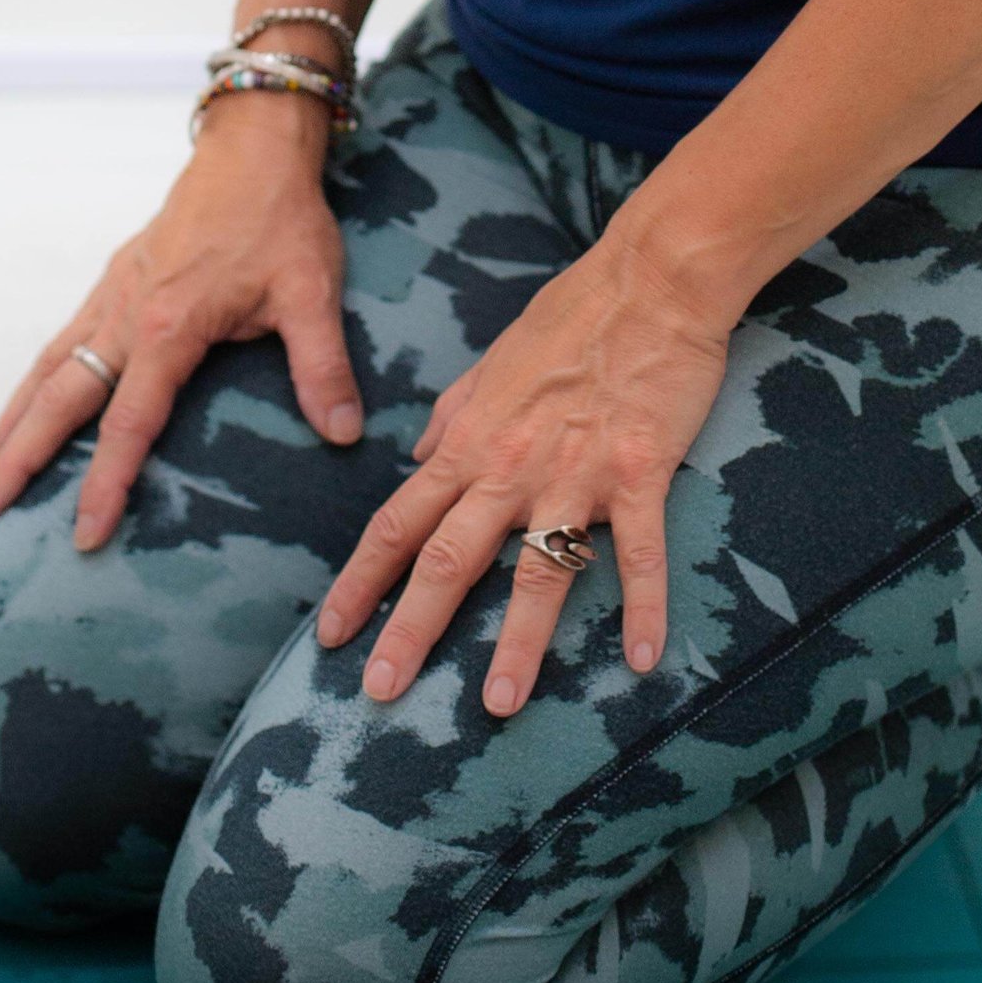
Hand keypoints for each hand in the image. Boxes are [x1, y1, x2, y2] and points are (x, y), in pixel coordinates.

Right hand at [0, 98, 359, 551]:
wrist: (252, 146)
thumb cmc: (281, 217)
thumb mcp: (310, 290)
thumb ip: (321, 365)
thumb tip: (344, 433)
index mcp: (168, 328)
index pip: (129, 424)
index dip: (106, 483)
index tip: (84, 534)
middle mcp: (127, 314)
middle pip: (61, 399)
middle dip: (23, 459)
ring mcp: (116, 293)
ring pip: (51, 366)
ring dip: (16, 417)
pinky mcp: (118, 276)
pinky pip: (66, 336)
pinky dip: (37, 375)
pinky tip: (29, 396)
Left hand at [313, 232, 731, 716]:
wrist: (651, 278)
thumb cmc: (574, 312)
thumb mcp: (495, 358)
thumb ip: (454, 411)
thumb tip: (418, 451)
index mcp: (472, 440)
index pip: (400, 521)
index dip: (361, 581)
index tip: (331, 632)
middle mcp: (510, 465)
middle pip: (446, 559)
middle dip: (408, 629)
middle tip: (379, 691)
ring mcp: (574, 473)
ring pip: (536, 572)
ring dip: (516, 643)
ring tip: (497, 705)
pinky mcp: (637, 473)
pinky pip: (638, 553)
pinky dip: (643, 607)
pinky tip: (642, 659)